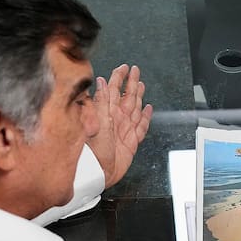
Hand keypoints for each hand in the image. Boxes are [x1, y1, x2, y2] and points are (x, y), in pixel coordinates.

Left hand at [87, 64, 152, 187]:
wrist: (98, 173)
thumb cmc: (92, 151)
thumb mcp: (96, 123)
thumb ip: (100, 102)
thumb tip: (101, 82)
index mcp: (107, 112)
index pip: (114, 90)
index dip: (120, 78)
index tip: (124, 67)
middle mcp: (117, 119)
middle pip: (127, 96)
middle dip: (131, 83)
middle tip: (135, 70)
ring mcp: (125, 130)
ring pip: (134, 108)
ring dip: (138, 96)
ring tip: (141, 85)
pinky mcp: (132, 142)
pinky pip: (141, 127)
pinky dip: (146, 118)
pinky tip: (148, 110)